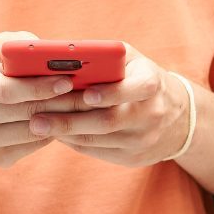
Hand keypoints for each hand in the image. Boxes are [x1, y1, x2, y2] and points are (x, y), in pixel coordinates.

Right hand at [0, 32, 90, 167]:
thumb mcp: (1, 50)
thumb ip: (22, 45)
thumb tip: (55, 52)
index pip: (6, 90)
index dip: (40, 87)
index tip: (69, 80)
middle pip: (26, 112)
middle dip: (62, 102)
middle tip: (92, 96)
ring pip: (33, 131)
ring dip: (64, 119)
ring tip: (86, 107)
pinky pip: (33, 146)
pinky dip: (54, 133)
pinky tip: (68, 121)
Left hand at [33, 44, 190, 166]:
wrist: (176, 118)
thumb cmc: (139, 78)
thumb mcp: (131, 61)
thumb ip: (104, 56)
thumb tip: (60, 57)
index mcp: (153, 83)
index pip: (137, 88)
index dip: (112, 92)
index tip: (84, 94)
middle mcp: (152, 114)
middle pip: (108, 120)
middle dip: (69, 119)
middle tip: (36, 118)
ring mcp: (144, 139)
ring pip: (97, 139)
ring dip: (65, 132)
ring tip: (37, 125)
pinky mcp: (134, 157)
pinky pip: (96, 151)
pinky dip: (73, 141)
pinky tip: (56, 133)